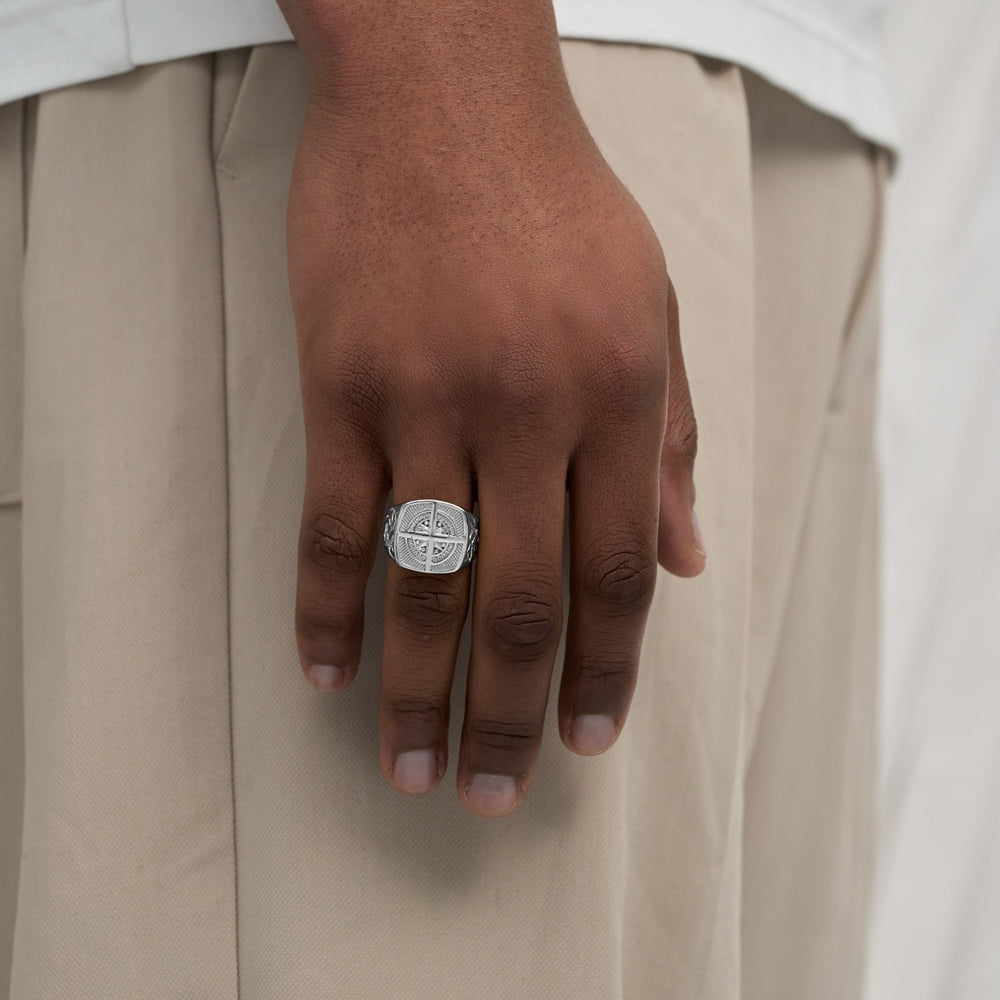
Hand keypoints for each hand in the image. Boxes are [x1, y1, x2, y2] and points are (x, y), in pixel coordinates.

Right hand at [280, 0, 704, 816]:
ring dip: (417, 690)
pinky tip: (327, 674)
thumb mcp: (651, 308)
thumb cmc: (558, 201)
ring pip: (425, 582)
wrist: (443, 95)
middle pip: (523, 601)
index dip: (608, 670)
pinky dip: (327, 610)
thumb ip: (671, 439)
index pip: (619, 572)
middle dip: (513, 715)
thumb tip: (690, 560)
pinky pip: (334, 523)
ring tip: (412, 768)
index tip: (590, 740)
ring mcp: (427, 400)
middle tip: (497, 794)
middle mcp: (528, 411)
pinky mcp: (342, 385)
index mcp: (616, 396)